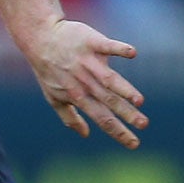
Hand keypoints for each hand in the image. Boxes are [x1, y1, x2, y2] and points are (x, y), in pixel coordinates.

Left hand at [29, 19, 148, 147]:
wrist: (39, 38)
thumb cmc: (48, 70)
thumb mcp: (53, 97)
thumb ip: (70, 117)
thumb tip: (85, 134)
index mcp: (79, 97)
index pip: (102, 119)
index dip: (118, 132)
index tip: (135, 144)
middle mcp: (85, 82)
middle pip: (109, 101)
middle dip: (127, 114)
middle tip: (144, 124)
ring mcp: (88, 62)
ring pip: (109, 79)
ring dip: (124, 89)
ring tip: (139, 101)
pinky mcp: (91, 43)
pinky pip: (107, 46)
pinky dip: (119, 49)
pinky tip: (132, 53)